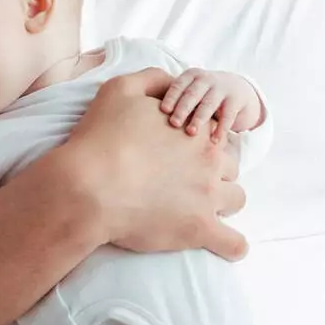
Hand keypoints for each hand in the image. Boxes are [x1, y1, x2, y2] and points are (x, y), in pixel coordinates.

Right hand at [66, 68, 247, 260]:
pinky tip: (223, 245)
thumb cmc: (101, 138)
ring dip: (223, 202)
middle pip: (230, 165)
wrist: (88, 186)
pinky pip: (234, 244)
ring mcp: (208, 197)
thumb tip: (174, 82)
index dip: (199, 141)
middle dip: (214, 171)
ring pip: (236, 199)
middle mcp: (209, 160)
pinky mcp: (199, 230)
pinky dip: (232, 245)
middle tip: (185, 179)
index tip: (180, 152)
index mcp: (197, 130)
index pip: (215, 133)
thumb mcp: (121, 89)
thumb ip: (154, 79)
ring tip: (198, 208)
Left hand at [160, 69, 262, 142]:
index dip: (171, 96)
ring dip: (199, 118)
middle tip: (174, 123)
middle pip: (192, 93)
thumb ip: (175, 101)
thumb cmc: (204, 96)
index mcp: (191, 76)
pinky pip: (228, 115)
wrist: (238, 90)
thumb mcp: (191, 92)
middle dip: (182, 108)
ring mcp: (222, 89)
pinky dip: (221, 128)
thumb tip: (148, 120)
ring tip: (191, 133)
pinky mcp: (236, 100)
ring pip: (209, 103)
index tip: (163, 110)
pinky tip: (214, 141)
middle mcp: (206, 79)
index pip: (179, 85)